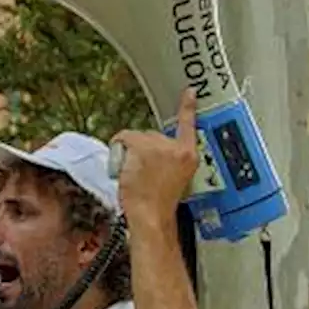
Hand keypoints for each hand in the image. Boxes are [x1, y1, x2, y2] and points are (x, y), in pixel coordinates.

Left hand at [112, 89, 200, 217]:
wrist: (152, 216)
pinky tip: (121, 164)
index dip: (188, 107)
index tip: (190, 92)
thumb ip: (170, 164)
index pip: (189, 126)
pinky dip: (119, 145)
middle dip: (143, 149)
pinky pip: (124, 138)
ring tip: (132, 175)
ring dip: (130, 152)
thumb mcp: (176, 181)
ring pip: (137, 138)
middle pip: (153, 135)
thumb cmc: (160, 205)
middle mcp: (177, 148)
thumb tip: (154, 159)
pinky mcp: (142, 148)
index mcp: (189, 156)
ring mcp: (159, 146)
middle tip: (141, 173)